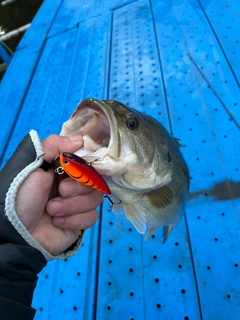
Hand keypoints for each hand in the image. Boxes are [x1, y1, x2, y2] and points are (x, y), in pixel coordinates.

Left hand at [15, 135, 101, 255]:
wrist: (15, 231)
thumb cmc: (20, 194)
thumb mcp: (33, 163)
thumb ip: (55, 145)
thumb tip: (81, 139)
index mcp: (63, 168)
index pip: (89, 161)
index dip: (88, 166)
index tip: (79, 171)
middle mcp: (72, 184)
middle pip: (96, 180)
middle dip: (78, 187)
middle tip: (60, 191)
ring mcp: (77, 203)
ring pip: (95, 199)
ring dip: (73, 205)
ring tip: (52, 210)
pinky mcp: (79, 222)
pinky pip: (91, 217)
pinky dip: (74, 219)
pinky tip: (57, 221)